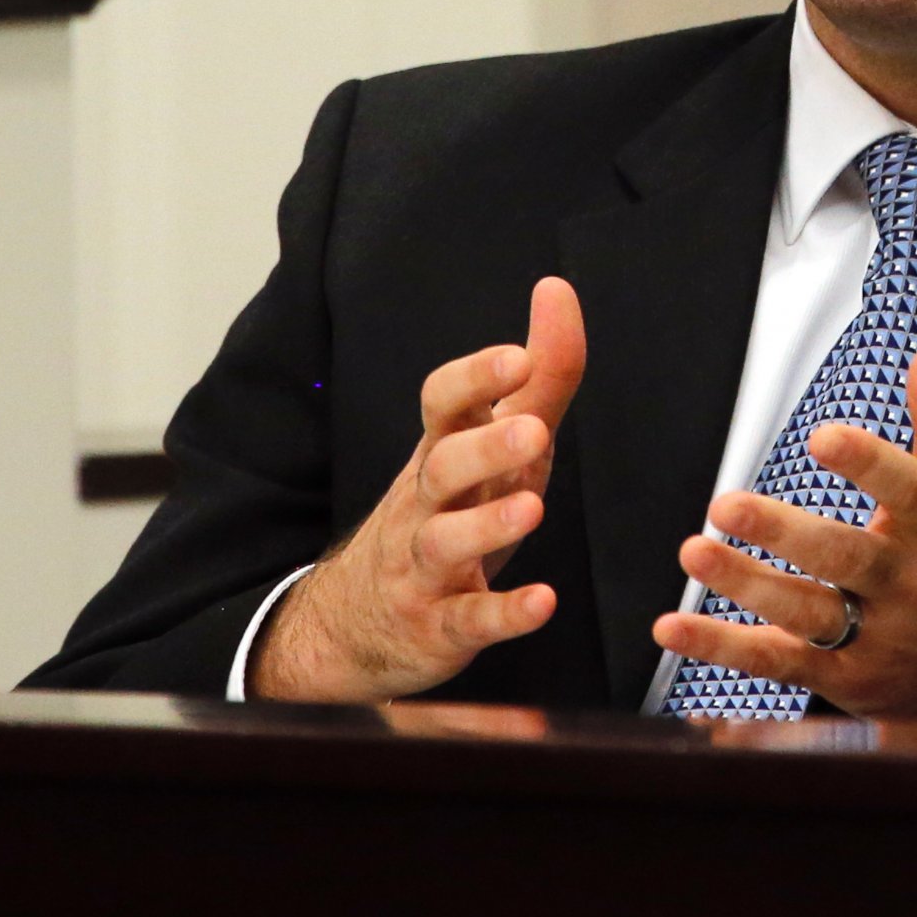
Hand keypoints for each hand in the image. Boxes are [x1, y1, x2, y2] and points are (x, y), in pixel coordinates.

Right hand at [250, 277, 586, 701]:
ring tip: (532, 507)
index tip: (518, 355)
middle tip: (533, 431)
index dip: (475, 377)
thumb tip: (557, 292)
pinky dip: (503, 613)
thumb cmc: (451, 510)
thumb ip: (538, 375)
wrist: (359, 619)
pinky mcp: (440, 624)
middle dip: (484, 447)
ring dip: (489, 525)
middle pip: (441, 466)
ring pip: (445, 542)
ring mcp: (426, 565)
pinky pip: (467, 620)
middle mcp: (427, 502)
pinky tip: (540, 603)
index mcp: (442, 450)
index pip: (440, 403)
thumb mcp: (497, 441)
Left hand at [650, 317, 916, 719]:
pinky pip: (777, 664)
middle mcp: (910, 583)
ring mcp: (877, 637)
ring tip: (696, 552)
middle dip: (785, 533)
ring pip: (808, 614)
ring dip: (746, 586)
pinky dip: (723, 650)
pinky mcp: (845, 679)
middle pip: (845, 557)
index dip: (866, 463)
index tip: (823, 437)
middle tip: (727, 504)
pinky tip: (673, 628)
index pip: (907, 489)